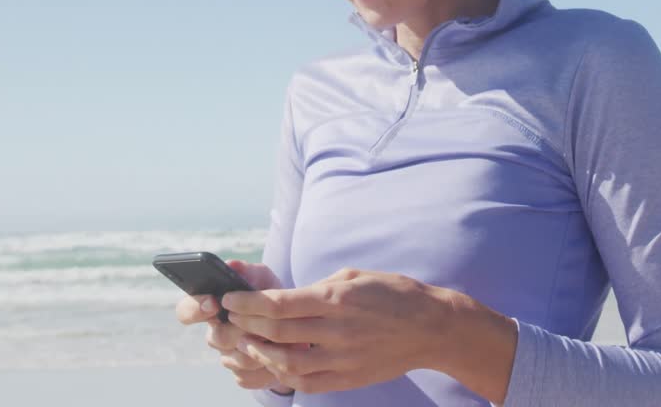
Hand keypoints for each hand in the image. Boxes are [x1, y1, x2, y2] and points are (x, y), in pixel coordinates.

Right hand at [173, 259, 300, 393]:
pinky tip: (279, 356)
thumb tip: (231, 265)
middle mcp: (215, 333)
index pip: (185, 310)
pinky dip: (266, 367)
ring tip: (278, 338)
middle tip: (261, 322)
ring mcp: (228, 356)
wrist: (295, 327)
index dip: (195, 308)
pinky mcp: (242, 375)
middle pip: (215, 338)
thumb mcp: (263, 279)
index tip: (214, 302)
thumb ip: (248, 271)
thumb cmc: (271, 297)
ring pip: (234, 360)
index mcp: (212, 307)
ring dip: (258, 348)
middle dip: (240, 329)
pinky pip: (247, 377)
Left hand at [220, 267, 452, 394]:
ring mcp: (343, 358)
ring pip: (286, 361)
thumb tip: (289, 297)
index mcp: (337, 299)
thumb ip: (320, 288)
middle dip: (245, 323)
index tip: (230, 299)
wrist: (431, 328)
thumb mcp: (356, 277)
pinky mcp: (348, 377)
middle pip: (277, 331)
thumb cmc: (393, 294)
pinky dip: (283, 375)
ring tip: (245, 342)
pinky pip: (307, 382)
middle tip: (229, 317)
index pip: (279, 303)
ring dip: (259, 352)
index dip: (248, 302)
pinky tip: (271, 364)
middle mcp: (337, 329)